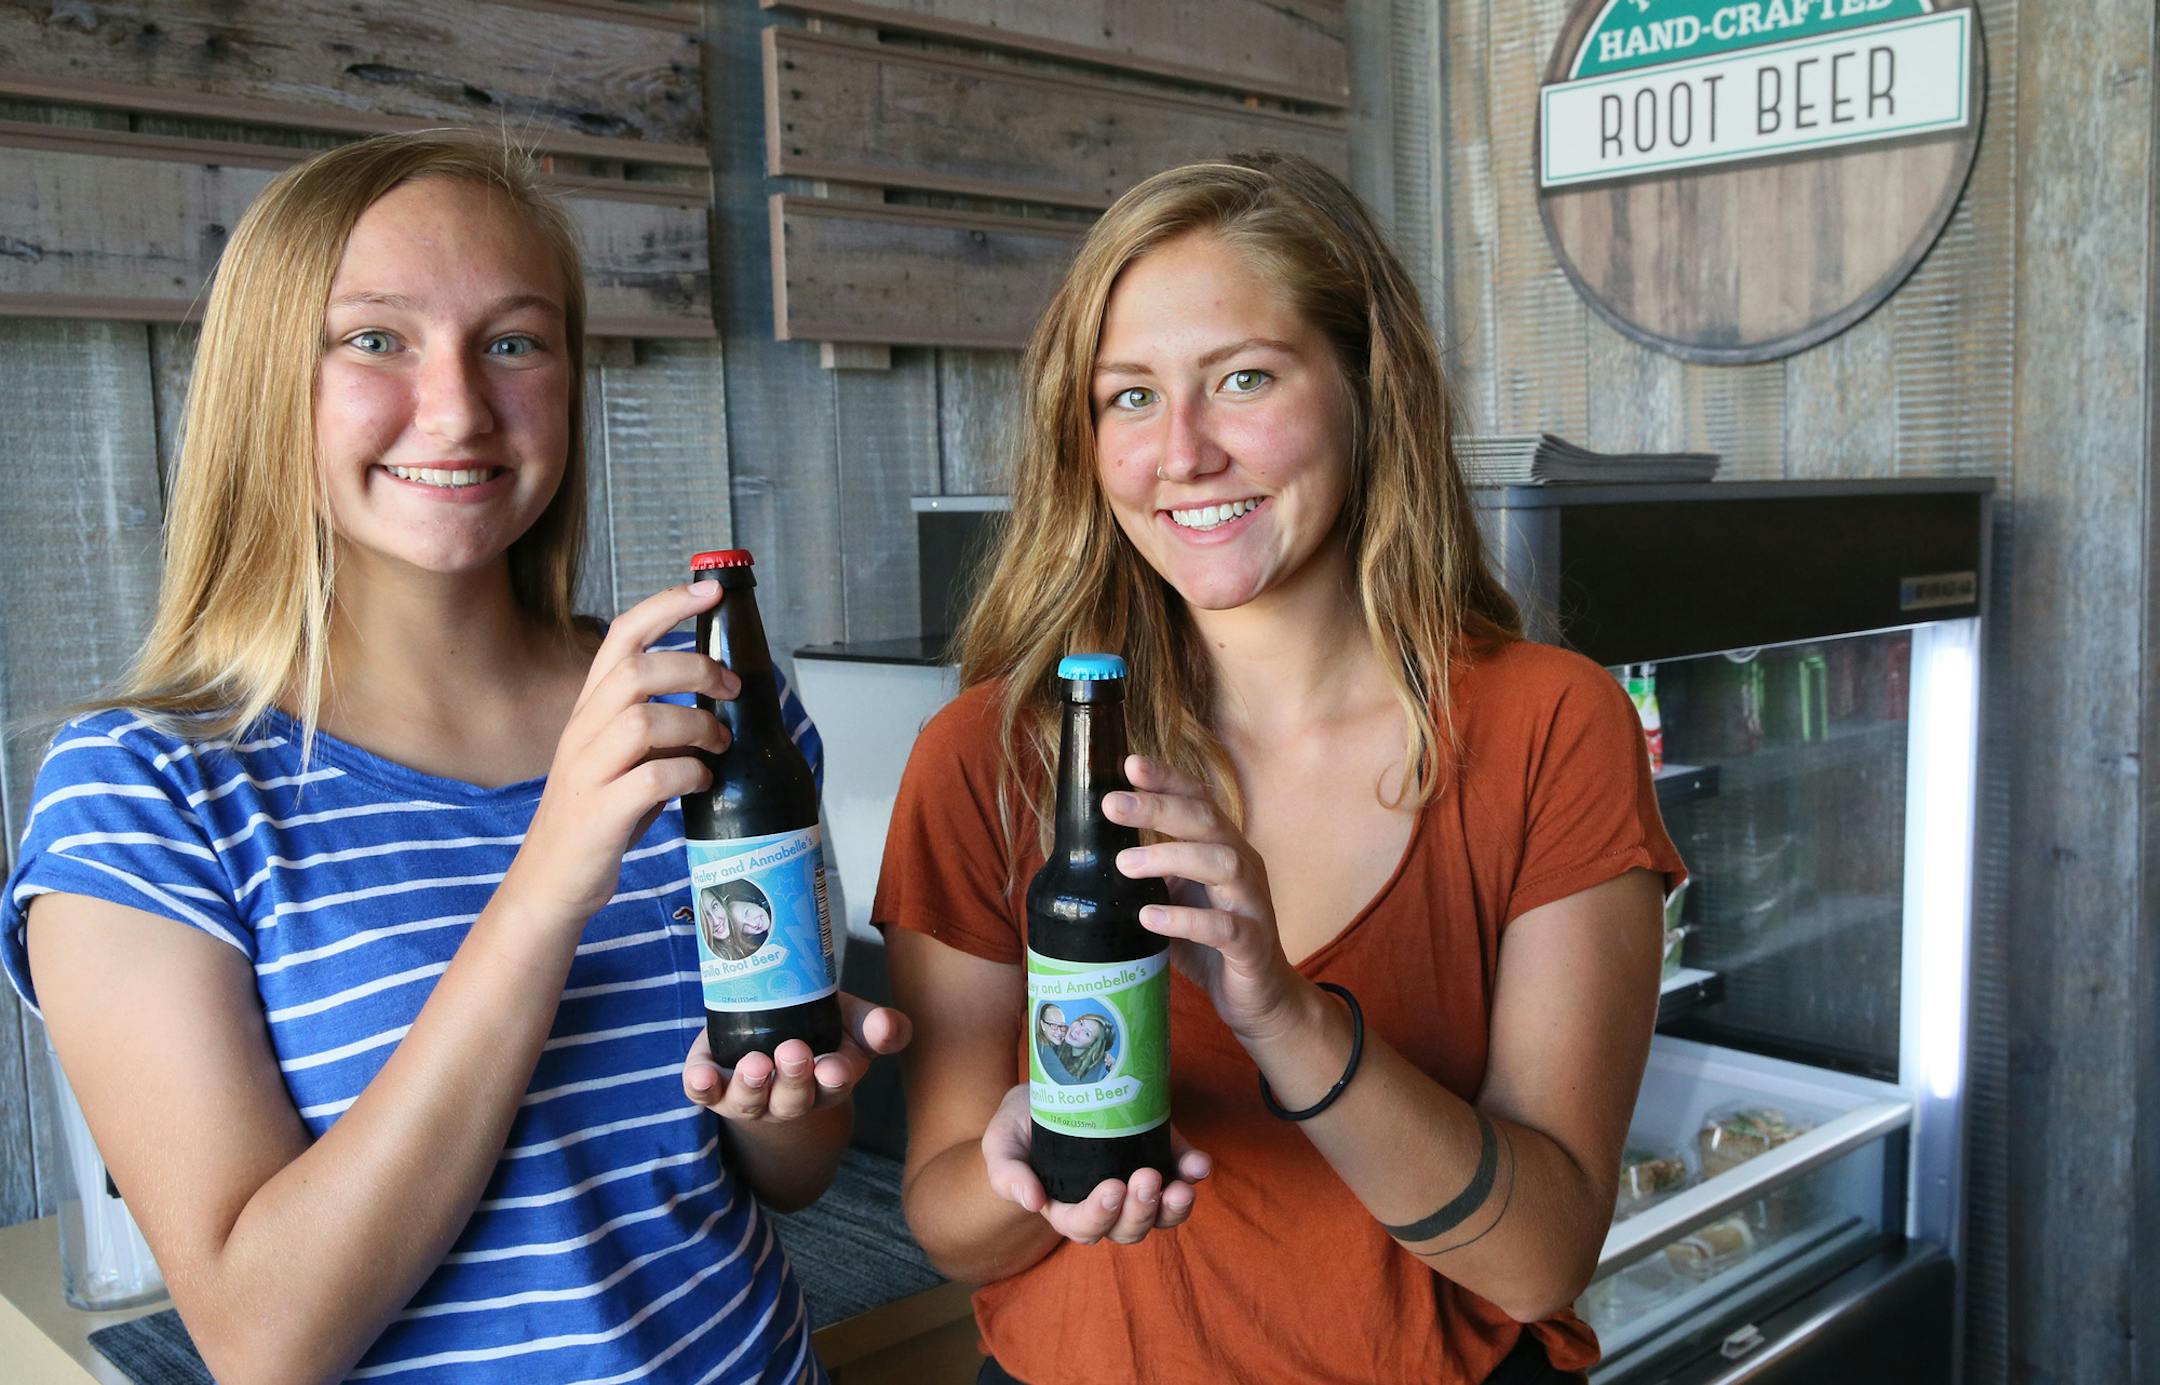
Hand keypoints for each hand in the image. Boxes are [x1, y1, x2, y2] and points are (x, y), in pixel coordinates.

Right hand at [505, 581, 735, 926]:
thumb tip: (718, 705)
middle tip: (731, 689)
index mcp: (589, 711)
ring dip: (697, 725)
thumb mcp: (624, 759)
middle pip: (634, 671)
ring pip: (643, 721)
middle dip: (693, 668)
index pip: (620, 637)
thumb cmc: (598, 816)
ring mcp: (587, 773)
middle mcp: (582, 732)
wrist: (551, 884)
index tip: (708, 590)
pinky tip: (700, 781)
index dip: (665, 606)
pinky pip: (651, 778)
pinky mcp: (599, 814)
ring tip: (719, 744)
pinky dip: (689, 773)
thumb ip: (659, 727)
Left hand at [682, 992, 911, 1122]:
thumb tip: (889, 1026)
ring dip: (750, 1086)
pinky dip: (700, 1086)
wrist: (771, 1031)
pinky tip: (699, 1076)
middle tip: (793, 1052)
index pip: (834, 1087)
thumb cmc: (820, 1029)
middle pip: (791, 1101)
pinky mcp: (714, 1086)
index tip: (833, 1065)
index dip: (834, 1079)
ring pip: (748, 1103)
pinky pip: (704, 1093)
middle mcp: (787, 1100)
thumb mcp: (852, 1023)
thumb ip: (876, 1025)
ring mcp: (748, 1097)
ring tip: (754, 1063)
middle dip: (792, 1080)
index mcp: (827, 1084)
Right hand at [982, 1084, 1209, 1245]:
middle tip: (1145, 1179)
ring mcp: (1135, 1184)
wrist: (1051, 1087)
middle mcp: (1106, 1205)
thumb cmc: (1020, 1124)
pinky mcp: (1158, 1157)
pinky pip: (1180, 1175)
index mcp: (1066, 1208)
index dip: (1100, 1214)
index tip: (1112, 1187)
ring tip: (1183, 1187)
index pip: (1084, 1226)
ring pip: (1160, 1215)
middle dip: (1141, 1211)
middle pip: (1128, 1228)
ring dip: (1175, 1207)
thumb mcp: (1001, 1143)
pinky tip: (1200, 1163)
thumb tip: (1032, 1202)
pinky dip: (1192, 1172)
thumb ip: (1007, 1173)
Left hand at [1105, 755, 1309, 1043]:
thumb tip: (1094, 851)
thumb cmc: (1213, 944)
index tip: (1129, 764)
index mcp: (1224, 848)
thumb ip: (1152, 873)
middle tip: (1112, 804)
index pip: (1200, 800)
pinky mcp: (1252, 946)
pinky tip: (1150, 917)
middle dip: (1159, 807)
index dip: (1168, 779)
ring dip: (1171, 857)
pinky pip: (1224, 928)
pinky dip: (1185, 919)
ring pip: (1222, 864)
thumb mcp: (1178, 898)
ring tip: (1124, 864)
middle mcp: (1243, 867)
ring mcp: (1251, 904)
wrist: (1260, 998)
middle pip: (1207, 821)